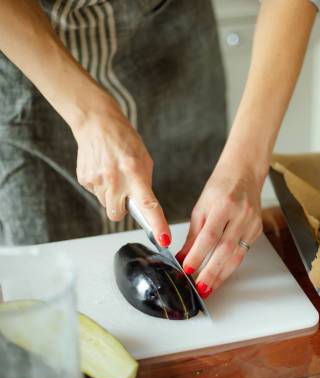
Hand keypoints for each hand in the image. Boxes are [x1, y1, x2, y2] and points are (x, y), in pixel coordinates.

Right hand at [72, 97, 170, 246]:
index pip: (148, 204)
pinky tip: (103, 171)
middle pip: (118, 215)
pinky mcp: (84, 179)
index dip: (157, 224)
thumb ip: (144, 184)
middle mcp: (114, 179)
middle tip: (125, 192)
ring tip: (114, 175)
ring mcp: (97, 180)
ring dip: (112, 196)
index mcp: (135, 173)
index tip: (164, 239)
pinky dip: (102, 187)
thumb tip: (144, 207)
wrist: (97, 124)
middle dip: (123, 208)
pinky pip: (96, 194)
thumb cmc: (124, 140)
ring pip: (107, 205)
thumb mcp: (144, 160)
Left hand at [177, 160, 263, 297]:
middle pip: (225, 249)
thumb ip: (194, 233)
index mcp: (224, 205)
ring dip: (222, 274)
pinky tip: (221, 274)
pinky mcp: (257, 230)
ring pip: (237, 255)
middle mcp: (241, 215)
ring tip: (209, 288)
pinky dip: (230, 265)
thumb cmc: (221, 186)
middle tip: (200, 287)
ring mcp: (252, 223)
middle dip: (211, 272)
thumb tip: (183, 256)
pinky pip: (243, 252)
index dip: (198, 254)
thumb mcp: (202, 206)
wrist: (244, 173)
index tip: (187, 269)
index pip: (209, 235)